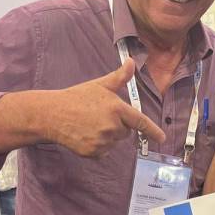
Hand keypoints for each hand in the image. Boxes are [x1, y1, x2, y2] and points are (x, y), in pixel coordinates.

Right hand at [44, 58, 165, 156]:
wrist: (52, 115)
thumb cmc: (77, 98)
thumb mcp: (100, 85)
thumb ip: (120, 77)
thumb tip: (132, 61)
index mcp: (117, 109)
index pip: (140, 122)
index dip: (153, 131)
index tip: (162, 138)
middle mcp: (112, 126)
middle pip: (126, 132)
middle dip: (118, 125)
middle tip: (100, 116)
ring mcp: (103, 141)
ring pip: (115, 142)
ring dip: (108, 136)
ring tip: (90, 124)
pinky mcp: (94, 152)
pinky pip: (104, 152)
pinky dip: (99, 146)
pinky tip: (86, 135)